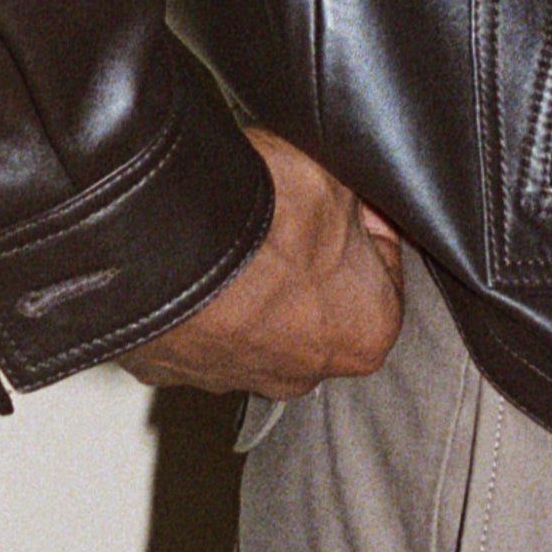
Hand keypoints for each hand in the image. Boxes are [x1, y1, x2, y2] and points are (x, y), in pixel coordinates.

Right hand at [118, 129, 404, 399]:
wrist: (167, 241)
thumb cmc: (265, 216)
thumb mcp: (338, 173)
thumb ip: (356, 195)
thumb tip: (352, 193)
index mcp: (368, 329)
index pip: (384, 262)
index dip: (362, 216)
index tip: (341, 194)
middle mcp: (308, 371)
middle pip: (320, 298)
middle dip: (307, 256)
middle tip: (285, 209)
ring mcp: (239, 378)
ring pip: (258, 315)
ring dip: (251, 280)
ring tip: (236, 228)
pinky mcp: (180, 371)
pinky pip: (202, 324)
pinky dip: (202, 296)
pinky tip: (199, 254)